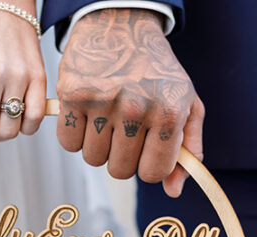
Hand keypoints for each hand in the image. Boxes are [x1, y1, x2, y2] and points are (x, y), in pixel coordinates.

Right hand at [56, 8, 203, 196]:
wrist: (122, 25)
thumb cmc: (157, 71)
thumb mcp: (186, 104)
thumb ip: (188, 150)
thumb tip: (173, 191)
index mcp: (168, 113)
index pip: (152, 173)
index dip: (148, 166)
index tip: (146, 149)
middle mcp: (135, 108)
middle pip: (119, 171)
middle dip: (122, 157)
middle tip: (125, 132)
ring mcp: (102, 101)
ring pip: (92, 160)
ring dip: (98, 147)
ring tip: (107, 121)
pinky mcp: (72, 95)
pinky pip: (68, 143)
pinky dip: (75, 136)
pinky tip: (87, 116)